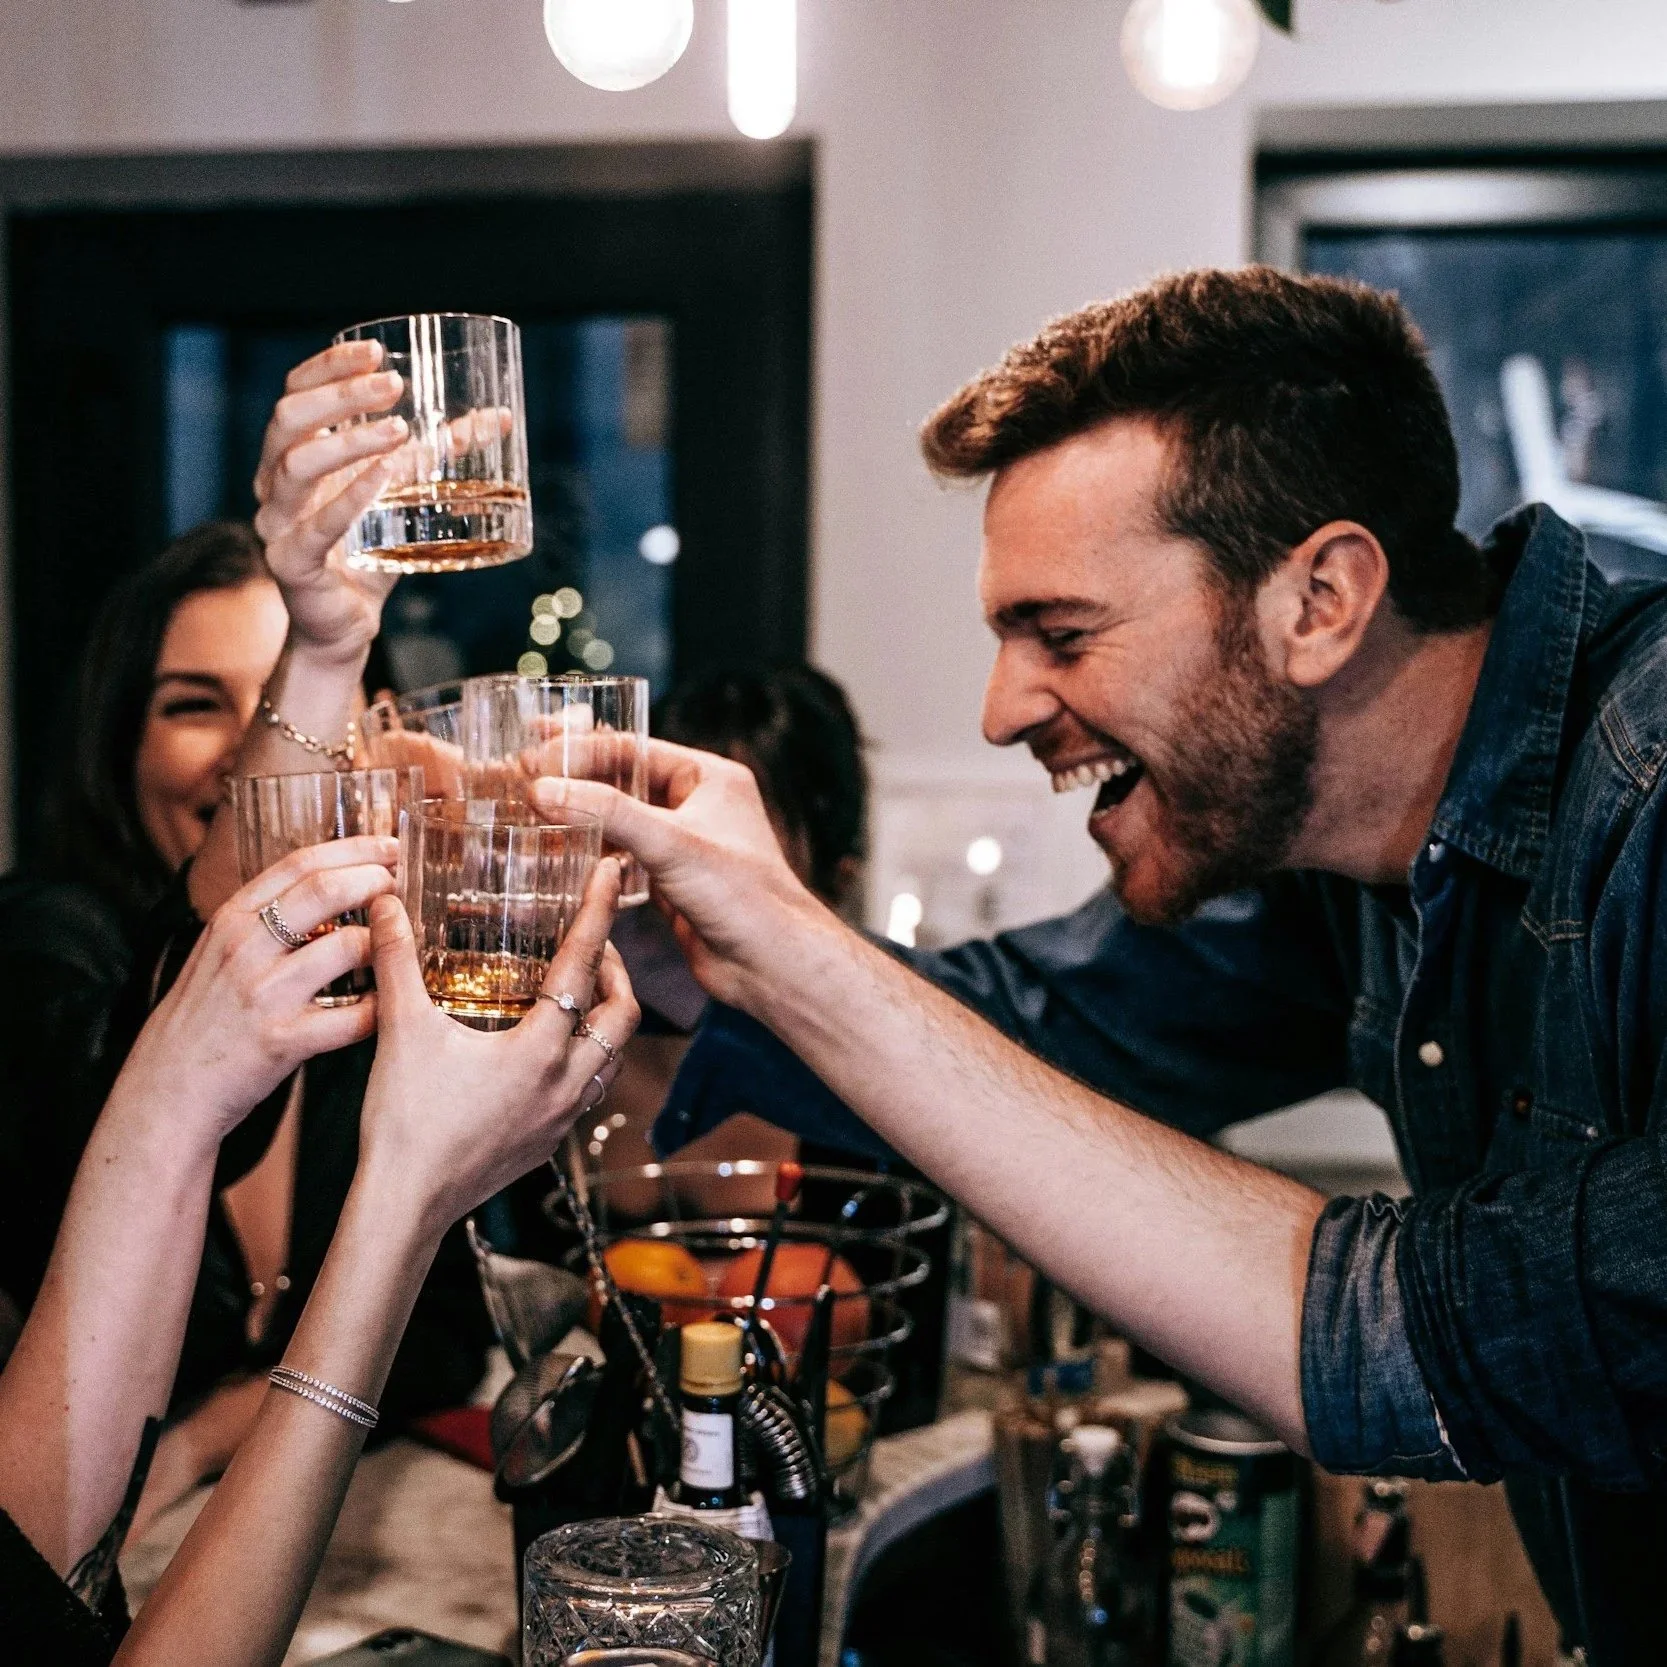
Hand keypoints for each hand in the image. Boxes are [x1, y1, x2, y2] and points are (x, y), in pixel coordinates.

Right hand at [115, 836, 396, 1144]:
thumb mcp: (216, 955)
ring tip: (401, 947)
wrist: (164, 1091)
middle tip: (404, 884)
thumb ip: (262, 922)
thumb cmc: (202, 1021)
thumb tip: (324, 888)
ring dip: (388, 943)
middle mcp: (244, 948)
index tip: (390, 844)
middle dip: (377, 879)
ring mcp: (264, 992)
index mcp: (230, 920)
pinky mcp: (283, 1039)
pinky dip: (381, 1008)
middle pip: (326, 890)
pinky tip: (390, 1005)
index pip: (299, 863)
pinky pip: (354, 1016)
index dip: (354, 848)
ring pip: (349, 945)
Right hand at [251, 341, 408, 665]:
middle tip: (394, 385)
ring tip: (400, 429)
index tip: (375, 353)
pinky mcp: (292, 564)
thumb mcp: (407, 495)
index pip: (296, 394)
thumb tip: (498, 418)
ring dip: (349, 441)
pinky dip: (351, 498)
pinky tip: (384, 477)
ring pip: (296, 466)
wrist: (346, 627)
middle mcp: (274, 486)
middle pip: (288, 420)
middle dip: (341, 396)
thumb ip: (440, 456)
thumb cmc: (371, 555)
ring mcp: (277, 524)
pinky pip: (317, 526)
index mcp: (292, 458)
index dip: (329, 368)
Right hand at [356, 858, 640, 1238]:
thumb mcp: (401, 1031)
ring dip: (608, 1014)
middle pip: (624, 1012)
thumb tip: (387, 902)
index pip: (583, 963)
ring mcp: (563, 1117)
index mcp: (540, 1050)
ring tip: (580, 987)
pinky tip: (553, 1045)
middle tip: (592, 941)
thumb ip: (397, 959)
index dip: (599, 911)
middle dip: (617, 969)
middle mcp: (566, 1083)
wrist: (404, 1207)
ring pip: (614, 1054)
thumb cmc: (404, 1124)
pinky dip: (588, 1054)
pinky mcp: (551, 1141)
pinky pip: (591, 1087)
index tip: (612, 873)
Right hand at [530, 741, 819, 1006]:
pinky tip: (556, 856)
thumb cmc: (742, 895)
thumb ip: (607, 812)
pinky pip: (622, 859)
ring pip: (619, 822)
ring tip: (528, 813)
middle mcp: (697, 805)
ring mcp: (682, 845)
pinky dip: (591, 856)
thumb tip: (543, 789)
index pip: (634, 749)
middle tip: (521, 775)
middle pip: (622, 781)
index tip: (533, 754)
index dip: (581, 750)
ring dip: (579, 818)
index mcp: (710, 777)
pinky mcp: (671, 882)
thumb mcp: (671, 843)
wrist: (772, 965)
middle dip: (575, 779)